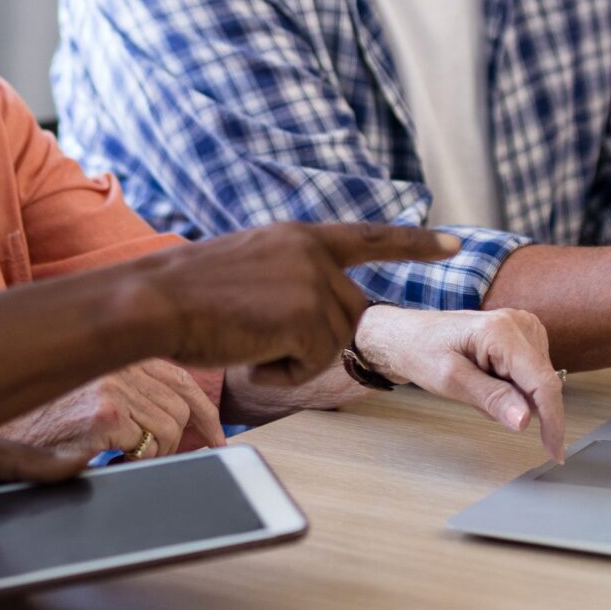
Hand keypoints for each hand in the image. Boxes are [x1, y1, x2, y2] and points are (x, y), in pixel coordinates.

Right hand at [2, 359, 224, 457]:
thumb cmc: (33, 416)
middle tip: (153, 460)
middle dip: (176, 442)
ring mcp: (113, 385)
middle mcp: (118, 360)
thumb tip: (179, 420)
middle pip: (180, 408)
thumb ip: (127, 390)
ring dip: (153, 455)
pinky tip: (108, 463)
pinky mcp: (104, 415)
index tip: (217, 437)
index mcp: (117, 350)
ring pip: (169, 430)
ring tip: (121, 459)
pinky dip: (135, 465)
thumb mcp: (84, 390)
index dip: (205, 412)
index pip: (180, 377)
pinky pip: (146, 449)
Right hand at [137, 222, 455, 385]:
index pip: (369, 237)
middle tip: (255, 338)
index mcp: (299, 236)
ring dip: (291, 358)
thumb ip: (290, 275)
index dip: (414, 243)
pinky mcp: (308, 316)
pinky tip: (247, 354)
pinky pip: (313, 364)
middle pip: (349, 314)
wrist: (156, 300)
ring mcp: (314, 283)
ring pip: (331, 343)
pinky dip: (282, 373)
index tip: (453, 244)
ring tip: (243, 339)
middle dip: (314, 341)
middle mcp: (313, 253)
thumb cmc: (187, 294)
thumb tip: (314, 309)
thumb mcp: (249, 266)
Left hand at [354, 306, 565, 461]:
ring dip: (513, 396)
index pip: (542, 382)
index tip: (555, 451)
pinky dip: (511, 386)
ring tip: (477, 383)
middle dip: (518, 404)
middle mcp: (520, 323)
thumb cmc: (422, 351)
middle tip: (478, 397)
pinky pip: (530, 375)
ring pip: (537, 382)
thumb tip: (526, 420)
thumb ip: (491, 399)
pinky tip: (486, 378)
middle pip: (542, 383)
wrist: (410, 336)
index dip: (553, 420)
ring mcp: (524, 327)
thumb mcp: (451, 381)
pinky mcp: (523, 336)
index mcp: (501, 331)